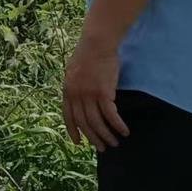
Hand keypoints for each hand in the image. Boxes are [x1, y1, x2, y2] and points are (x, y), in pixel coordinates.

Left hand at [63, 35, 129, 151]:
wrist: (97, 43)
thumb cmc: (87, 53)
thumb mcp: (73, 71)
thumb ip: (74, 86)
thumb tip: (77, 99)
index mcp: (67, 90)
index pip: (68, 116)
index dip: (73, 130)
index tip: (78, 143)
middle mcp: (76, 95)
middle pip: (84, 123)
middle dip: (93, 138)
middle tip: (101, 148)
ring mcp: (89, 94)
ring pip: (97, 122)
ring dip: (106, 135)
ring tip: (114, 143)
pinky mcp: (104, 92)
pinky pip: (111, 115)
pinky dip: (117, 126)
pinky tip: (124, 132)